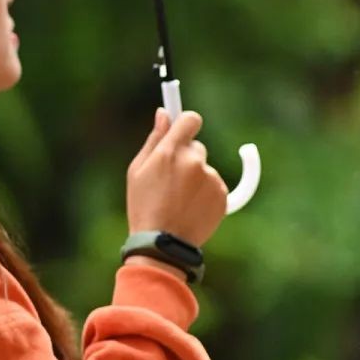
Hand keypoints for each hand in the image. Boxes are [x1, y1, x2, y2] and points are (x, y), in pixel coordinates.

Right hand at [126, 108, 228, 248]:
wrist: (162, 246)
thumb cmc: (144, 207)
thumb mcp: (137, 171)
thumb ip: (154, 139)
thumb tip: (164, 114)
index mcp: (170, 152)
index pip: (190, 119)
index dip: (186, 122)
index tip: (183, 127)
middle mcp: (193, 162)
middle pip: (196, 147)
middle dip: (186, 157)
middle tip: (171, 180)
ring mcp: (210, 179)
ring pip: (204, 168)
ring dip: (195, 178)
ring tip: (178, 201)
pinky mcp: (222, 195)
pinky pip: (215, 185)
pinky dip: (205, 193)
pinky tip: (190, 208)